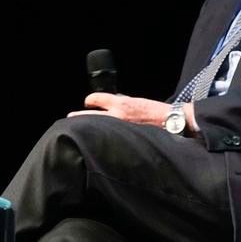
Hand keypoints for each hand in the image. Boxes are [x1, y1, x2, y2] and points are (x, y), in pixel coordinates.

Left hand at [67, 95, 199, 131]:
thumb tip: (111, 103)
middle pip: (89, 115)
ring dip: (87, 128)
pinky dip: (101, 138)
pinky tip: (96, 142)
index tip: (87, 102)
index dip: (89, 100)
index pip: (96, 99)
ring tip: (77, 131)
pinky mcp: (125, 138)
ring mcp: (119, 128)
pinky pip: (108, 138)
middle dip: (78, 116)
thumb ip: (123, 102)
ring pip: (96, 127)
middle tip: (69, 118)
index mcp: (121, 104)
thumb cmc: (155, 111)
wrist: (171, 122)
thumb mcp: (137, 101)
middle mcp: (117, 116)